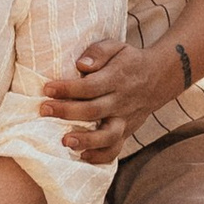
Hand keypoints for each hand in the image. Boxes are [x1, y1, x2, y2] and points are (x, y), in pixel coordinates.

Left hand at [39, 31, 184, 165]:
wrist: (159, 78)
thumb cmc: (128, 61)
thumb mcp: (116, 46)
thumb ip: (98, 51)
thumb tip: (81, 65)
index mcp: (116, 79)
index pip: (90, 86)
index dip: (68, 88)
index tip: (47, 88)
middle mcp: (121, 101)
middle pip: (94, 110)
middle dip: (67, 112)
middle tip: (44, 110)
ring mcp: (125, 119)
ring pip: (108, 135)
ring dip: (86, 140)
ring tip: (65, 141)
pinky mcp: (126, 132)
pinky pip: (116, 149)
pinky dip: (101, 156)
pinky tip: (83, 156)